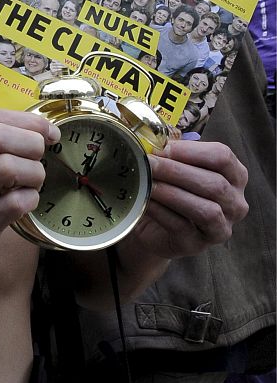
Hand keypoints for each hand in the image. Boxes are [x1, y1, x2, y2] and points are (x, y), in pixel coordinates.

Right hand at [0, 109, 59, 279]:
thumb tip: (34, 134)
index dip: (31, 121)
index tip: (49, 133)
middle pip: (0, 136)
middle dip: (32, 144)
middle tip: (38, 160)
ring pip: (9, 167)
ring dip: (33, 174)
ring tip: (30, 184)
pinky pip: (14, 204)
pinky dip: (29, 201)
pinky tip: (24, 204)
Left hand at [130, 139, 247, 258]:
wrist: (155, 226)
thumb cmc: (170, 188)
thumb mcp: (174, 165)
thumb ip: (170, 151)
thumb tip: (152, 138)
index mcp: (234, 175)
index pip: (222, 157)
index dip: (191, 151)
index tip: (163, 147)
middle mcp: (235, 203)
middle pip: (215, 184)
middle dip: (177, 171)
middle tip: (149, 162)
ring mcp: (221, 227)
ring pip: (206, 210)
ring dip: (172, 193)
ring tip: (148, 182)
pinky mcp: (198, 244)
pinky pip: (183, 227)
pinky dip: (162, 212)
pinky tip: (146, 201)